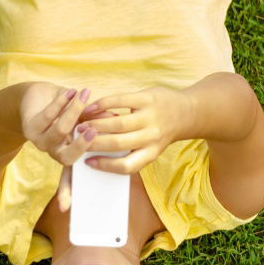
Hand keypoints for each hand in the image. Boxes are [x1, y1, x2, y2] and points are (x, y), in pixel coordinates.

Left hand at [19, 82, 115, 210]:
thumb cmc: (67, 108)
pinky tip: (71, 92)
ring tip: (85, 96)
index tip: (66, 209)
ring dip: (73, 113)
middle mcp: (55, 153)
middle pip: (67, 158)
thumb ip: (97, 122)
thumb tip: (116, 119)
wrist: (39, 96)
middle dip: (82, 145)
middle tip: (94, 130)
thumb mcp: (86, 117)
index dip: (69, 193)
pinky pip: (48, 116)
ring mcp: (41, 142)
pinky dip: (61, 103)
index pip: (72, 179)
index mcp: (69, 156)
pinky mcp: (30, 127)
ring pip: (59, 132)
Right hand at [73, 86, 191, 173]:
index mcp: (151, 153)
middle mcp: (152, 137)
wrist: (186, 112)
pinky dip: (103, 104)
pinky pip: (121, 101)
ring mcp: (151, 117)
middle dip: (94, 142)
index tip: (88, 162)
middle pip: (118, 143)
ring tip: (81, 124)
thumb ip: (130, 153)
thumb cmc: (159, 133)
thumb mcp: (150, 148)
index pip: (126, 165)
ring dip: (96, 124)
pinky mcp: (148, 98)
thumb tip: (98, 158)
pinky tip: (91, 107)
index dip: (105, 166)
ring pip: (118, 124)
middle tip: (77, 138)